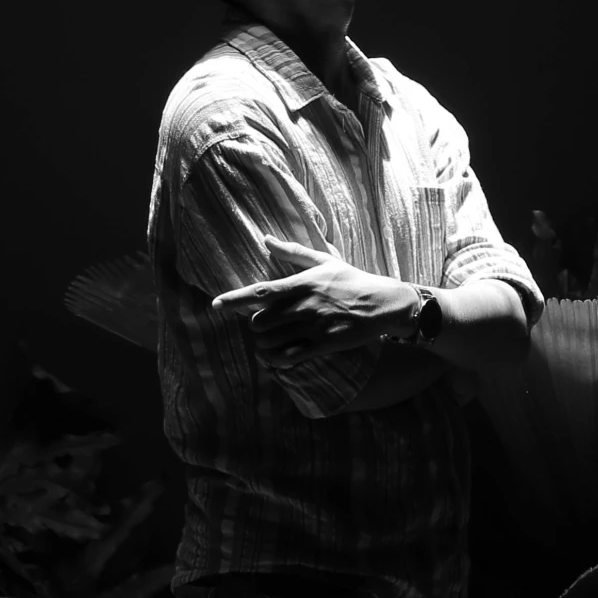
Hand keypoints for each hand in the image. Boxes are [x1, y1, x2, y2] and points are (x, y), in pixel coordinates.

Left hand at [211, 236, 416, 369]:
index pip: (261, 292)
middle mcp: (305, 305)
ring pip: (273, 341)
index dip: (235, 299)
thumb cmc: (351, 279)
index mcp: (302, 282)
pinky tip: (276, 356)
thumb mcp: (323, 260)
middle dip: (256, 325)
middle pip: (262, 321)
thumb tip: (266, 238)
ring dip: (265, 343)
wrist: (382, 303)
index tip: (215, 305)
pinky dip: (278, 359)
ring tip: (268, 340)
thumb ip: (292, 251)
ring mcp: (314, 327)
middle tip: (262, 324)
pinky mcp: (324, 344)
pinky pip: (291, 357)